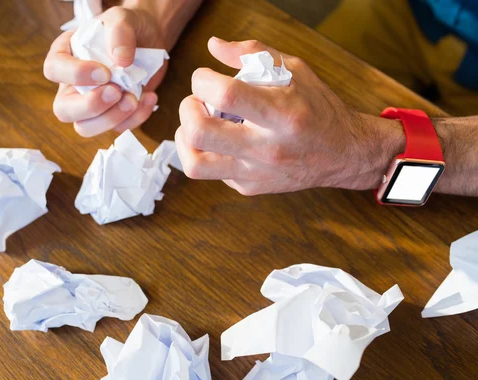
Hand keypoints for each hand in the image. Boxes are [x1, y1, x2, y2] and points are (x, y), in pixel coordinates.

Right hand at [44, 6, 167, 136]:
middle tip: (116, 92)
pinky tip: (149, 97)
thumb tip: (121, 61)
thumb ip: (119, 31)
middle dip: (91, 106)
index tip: (104, 72)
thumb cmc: (128, 27)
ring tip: (134, 98)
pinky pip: (117, 128)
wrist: (150, 39)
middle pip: (63, 110)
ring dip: (111, 118)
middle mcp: (72, 84)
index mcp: (65, 55)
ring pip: (86, 128)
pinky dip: (135, 118)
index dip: (76, 75)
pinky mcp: (113, 114)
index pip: (54, 70)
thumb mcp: (123, 17)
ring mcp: (91, 103)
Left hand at [175, 38, 404, 195]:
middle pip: (201, 132)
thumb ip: (254, 54)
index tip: (204, 77)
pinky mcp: (249, 187)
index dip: (202, 80)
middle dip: (187, 109)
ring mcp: (256, 173)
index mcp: (282, 113)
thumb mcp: (296, 71)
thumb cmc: (317, 108)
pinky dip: (205, 151)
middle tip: (196, 101)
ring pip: (195, 165)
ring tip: (195, 124)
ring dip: (184, 139)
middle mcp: (268, 148)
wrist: (342, 154)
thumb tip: (214, 45)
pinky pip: (211, 172)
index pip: (226, 94)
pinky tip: (220, 139)